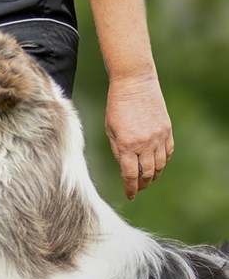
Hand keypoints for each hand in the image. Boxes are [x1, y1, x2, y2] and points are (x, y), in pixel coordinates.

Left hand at [105, 72, 173, 199]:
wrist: (134, 83)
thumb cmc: (117, 106)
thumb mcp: (110, 131)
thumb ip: (117, 151)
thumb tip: (125, 168)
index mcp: (127, 145)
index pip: (131, 176)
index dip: (131, 189)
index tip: (130, 195)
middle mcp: (145, 144)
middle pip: (147, 174)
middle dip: (142, 184)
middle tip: (138, 187)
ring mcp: (158, 136)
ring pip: (160, 165)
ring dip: (153, 175)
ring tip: (147, 178)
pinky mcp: (167, 129)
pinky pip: (168, 152)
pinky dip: (163, 162)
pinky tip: (157, 164)